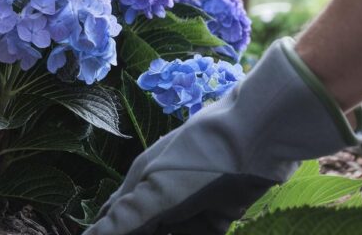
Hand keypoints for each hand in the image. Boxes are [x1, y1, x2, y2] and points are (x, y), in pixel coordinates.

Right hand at [85, 38, 361, 234]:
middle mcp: (160, 195)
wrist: (258, 135)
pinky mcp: (218, 214)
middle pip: (142, 227)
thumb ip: (125, 218)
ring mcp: (189, 205)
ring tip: (175, 233)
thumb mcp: (159, 189)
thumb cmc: (199, 157)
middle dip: (137, 233)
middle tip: (160, 232)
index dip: (103, 233)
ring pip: (171, 233)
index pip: (112, 219)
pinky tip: (192, 234)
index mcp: (139, 183)